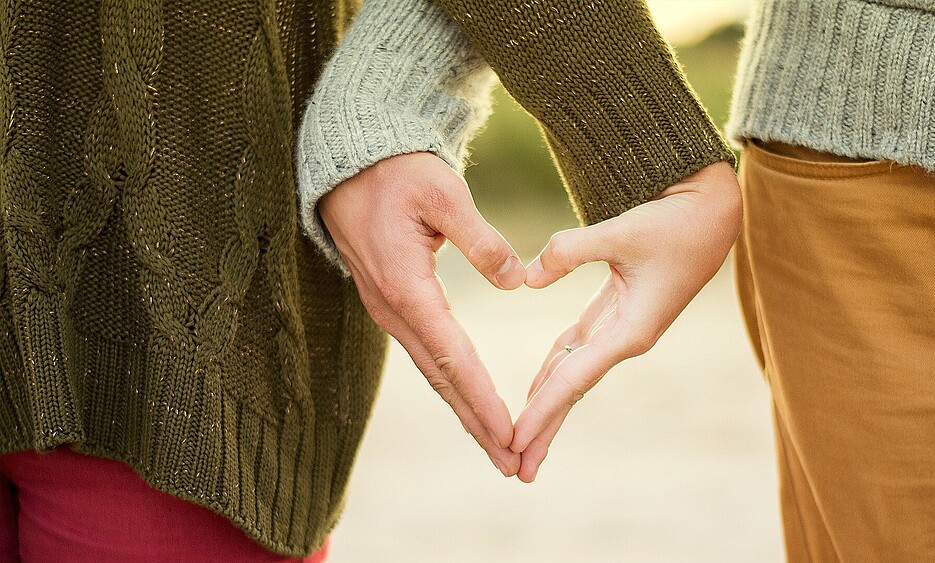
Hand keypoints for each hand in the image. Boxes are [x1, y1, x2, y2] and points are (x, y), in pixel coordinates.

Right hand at [317, 152, 525, 476]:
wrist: (348, 164)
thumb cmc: (397, 173)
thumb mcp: (443, 192)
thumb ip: (480, 238)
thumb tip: (516, 281)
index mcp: (407, 287)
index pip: (453, 356)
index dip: (483, 399)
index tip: (510, 434)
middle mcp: (393, 309)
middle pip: (441, 379)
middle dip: (477, 424)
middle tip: (512, 463)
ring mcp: (388, 310)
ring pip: (432, 372)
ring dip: (464, 410)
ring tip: (497, 446)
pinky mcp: (391, 303)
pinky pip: (425, 354)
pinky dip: (450, 384)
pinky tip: (468, 401)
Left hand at [512, 161, 741, 481]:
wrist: (712, 211)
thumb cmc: (675, 222)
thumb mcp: (622, 231)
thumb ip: (569, 251)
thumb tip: (526, 279)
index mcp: (631, 331)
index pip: (574, 379)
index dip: (542, 411)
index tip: (514, 441)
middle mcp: (625, 338)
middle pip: (572, 390)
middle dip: (544, 429)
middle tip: (515, 469)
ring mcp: (622, 328)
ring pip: (574, 373)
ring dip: (548, 405)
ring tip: (521, 440)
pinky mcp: (617, 311)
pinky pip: (578, 349)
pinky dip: (555, 369)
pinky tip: (536, 387)